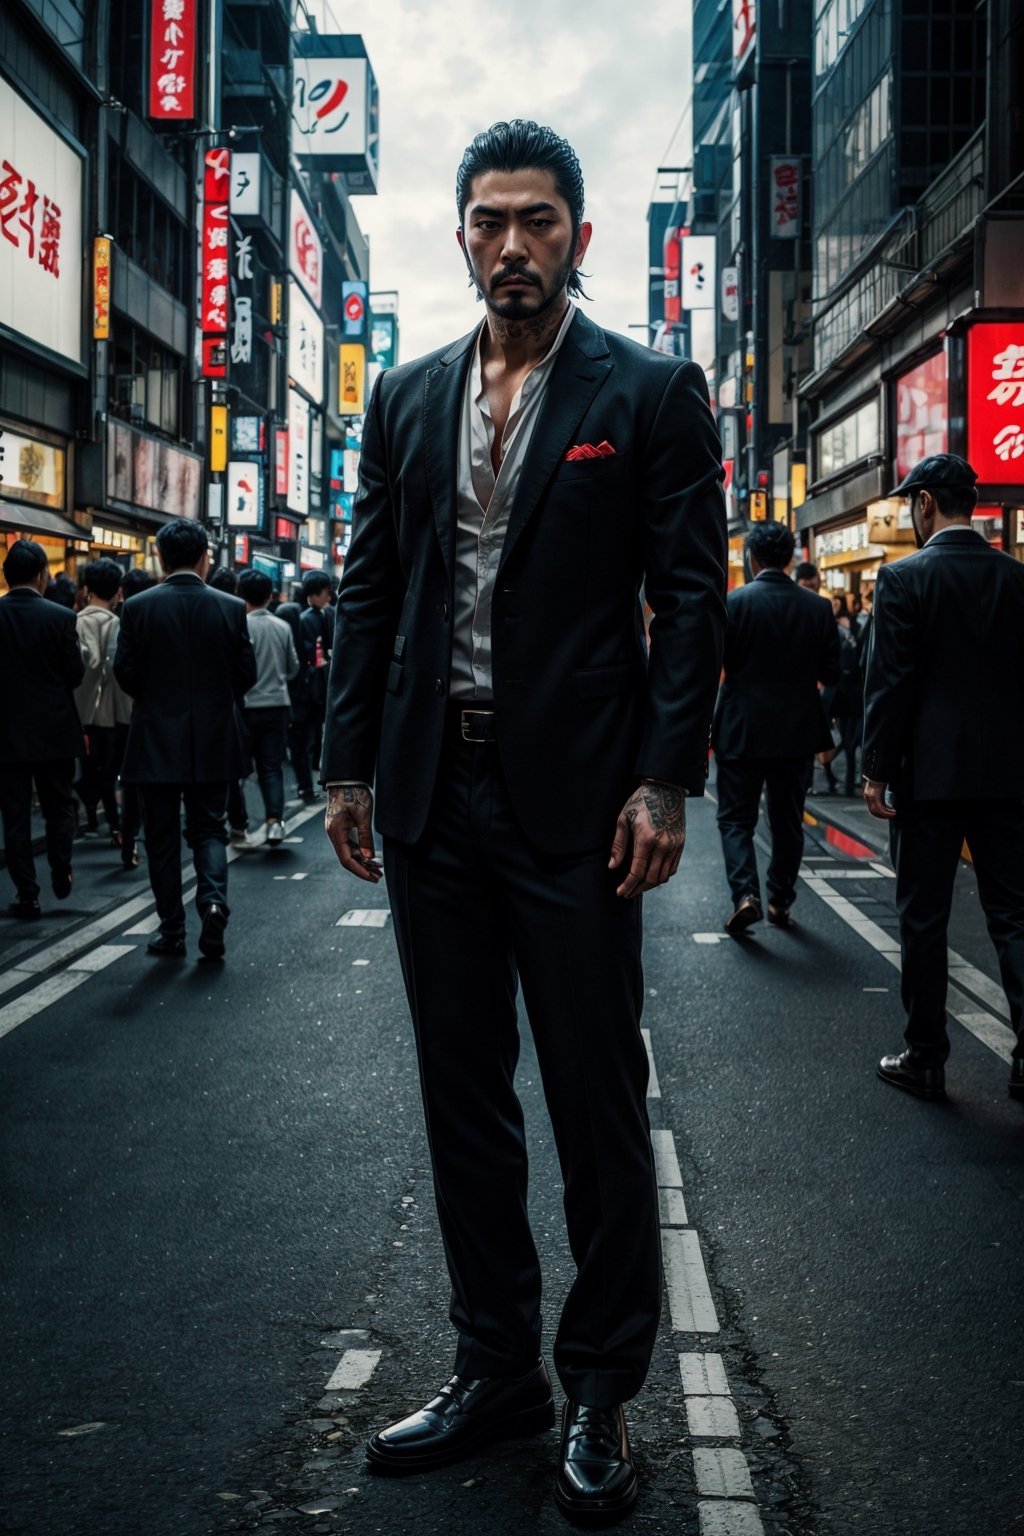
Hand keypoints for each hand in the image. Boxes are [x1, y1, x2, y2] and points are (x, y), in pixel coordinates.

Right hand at [325, 784, 382, 881]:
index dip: (360, 870)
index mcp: (336, 832)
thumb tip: (369, 857)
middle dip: (362, 869)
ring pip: (349, 852)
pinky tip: (370, 857)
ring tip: (377, 869)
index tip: (372, 877)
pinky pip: (349, 844)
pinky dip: (360, 851)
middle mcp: (333, 834)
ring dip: (362, 861)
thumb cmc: (354, 793)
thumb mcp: (363, 816)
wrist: (347, 778)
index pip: (346, 859)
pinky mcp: (341, 827)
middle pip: (347, 858)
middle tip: (377, 877)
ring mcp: (336, 831)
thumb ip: (365, 838)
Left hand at [609, 780, 686, 898]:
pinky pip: (672, 869)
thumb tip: (612, 866)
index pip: (637, 871)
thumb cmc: (641, 802)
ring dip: (650, 885)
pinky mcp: (680, 845)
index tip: (621, 892)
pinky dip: (662, 876)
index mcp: (647, 839)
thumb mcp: (624, 819)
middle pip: (651, 879)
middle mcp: (663, 845)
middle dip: (638, 889)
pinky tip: (652, 876)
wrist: (666, 789)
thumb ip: (618, 845)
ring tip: (638, 886)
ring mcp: (674, 846)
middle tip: (628, 892)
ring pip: (663, 876)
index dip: (628, 885)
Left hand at [863, 779, 894, 819]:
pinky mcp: (874, 795)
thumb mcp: (881, 788)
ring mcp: (870, 796)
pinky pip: (879, 807)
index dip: (879, 813)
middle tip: (891, 815)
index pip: (872, 808)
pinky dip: (886, 811)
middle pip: (873, 811)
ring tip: (893, 813)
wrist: (878, 771)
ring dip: (885, 814)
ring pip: (876, 811)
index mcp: (869, 795)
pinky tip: (893, 811)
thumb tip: (887, 801)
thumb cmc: (881, 778)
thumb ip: (882, 794)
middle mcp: (868, 796)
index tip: (887, 814)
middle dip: (882, 816)